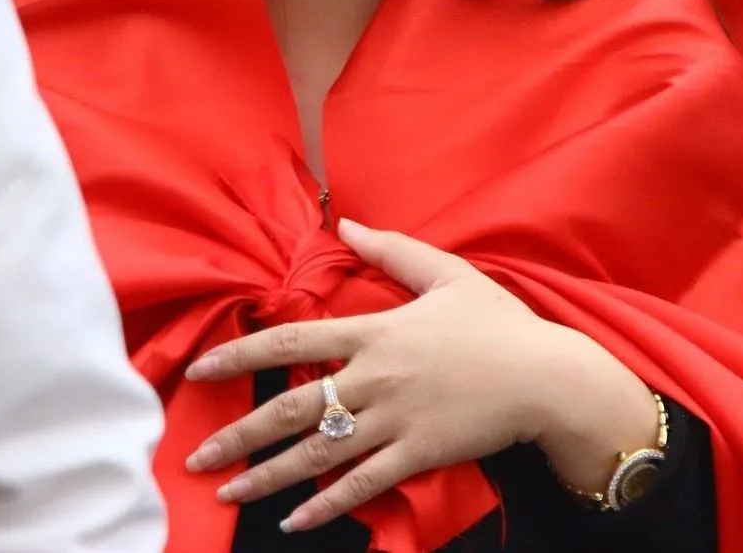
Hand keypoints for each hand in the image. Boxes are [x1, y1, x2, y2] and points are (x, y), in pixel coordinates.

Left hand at [182, 220, 654, 531]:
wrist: (547, 378)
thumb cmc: (498, 324)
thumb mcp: (447, 274)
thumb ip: (392, 249)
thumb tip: (347, 223)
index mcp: (376, 331)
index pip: (291, 342)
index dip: (240, 356)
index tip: (200, 372)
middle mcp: (375, 378)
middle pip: (291, 408)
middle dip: (237, 435)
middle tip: (196, 455)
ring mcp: (395, 421)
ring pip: (316, 454)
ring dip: (266, 477)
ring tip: (226, 492)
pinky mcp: (417, 455)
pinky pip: (360, 484)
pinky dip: (324, 507)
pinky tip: (293, 520)